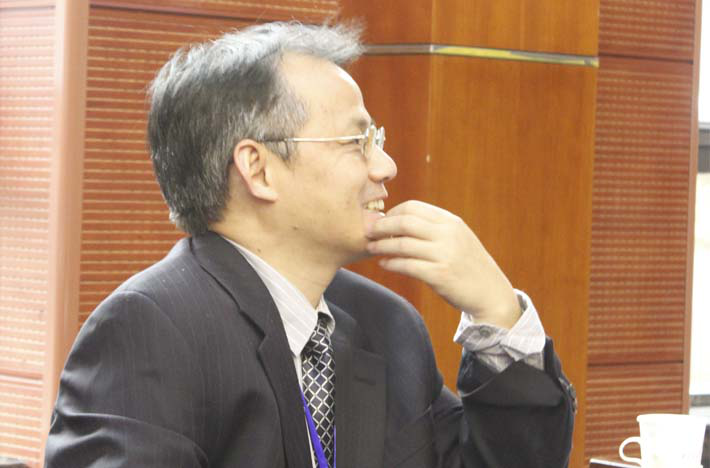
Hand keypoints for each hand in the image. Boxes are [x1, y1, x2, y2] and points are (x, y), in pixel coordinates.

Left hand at [366, 200, 520, 328]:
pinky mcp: (439, 275)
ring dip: (382, 246)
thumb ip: (434, 229)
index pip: (413, 207)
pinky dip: (391, 263)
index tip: (382, 222)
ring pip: (402, 244)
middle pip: (404, 222)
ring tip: (372, 248)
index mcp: (451, 222)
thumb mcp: (457, 239)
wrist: (491, 293)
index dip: (392, 213)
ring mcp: (444, 254)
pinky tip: (384, 264)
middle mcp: (448, 234)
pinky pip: (407, 265)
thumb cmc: (469, 266)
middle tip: (368, 232)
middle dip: (382, 226)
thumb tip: (400, 222)